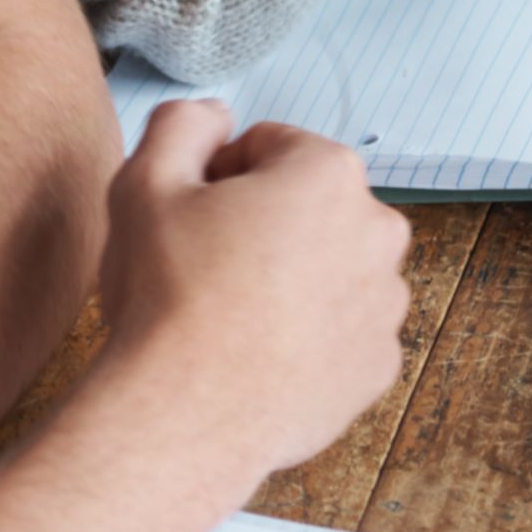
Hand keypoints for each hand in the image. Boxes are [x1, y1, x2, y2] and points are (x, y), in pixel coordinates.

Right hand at [96, 104, 410, 482]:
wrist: (183, 414)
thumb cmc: (167, 297)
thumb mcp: (146, 181)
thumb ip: (183, 124)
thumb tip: (214, 117)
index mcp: (329, 173)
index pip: (269, 148)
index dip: (217, 178)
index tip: (191, 217)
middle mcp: (378, 230)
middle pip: (308, 207)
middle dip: (263, 225)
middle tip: (206, 269)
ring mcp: (385, 302)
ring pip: (329, 270)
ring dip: (291, 281)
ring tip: (231, 319)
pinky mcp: (378, 364)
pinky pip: (341, 333)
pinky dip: (308, 340)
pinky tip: (258, 358)